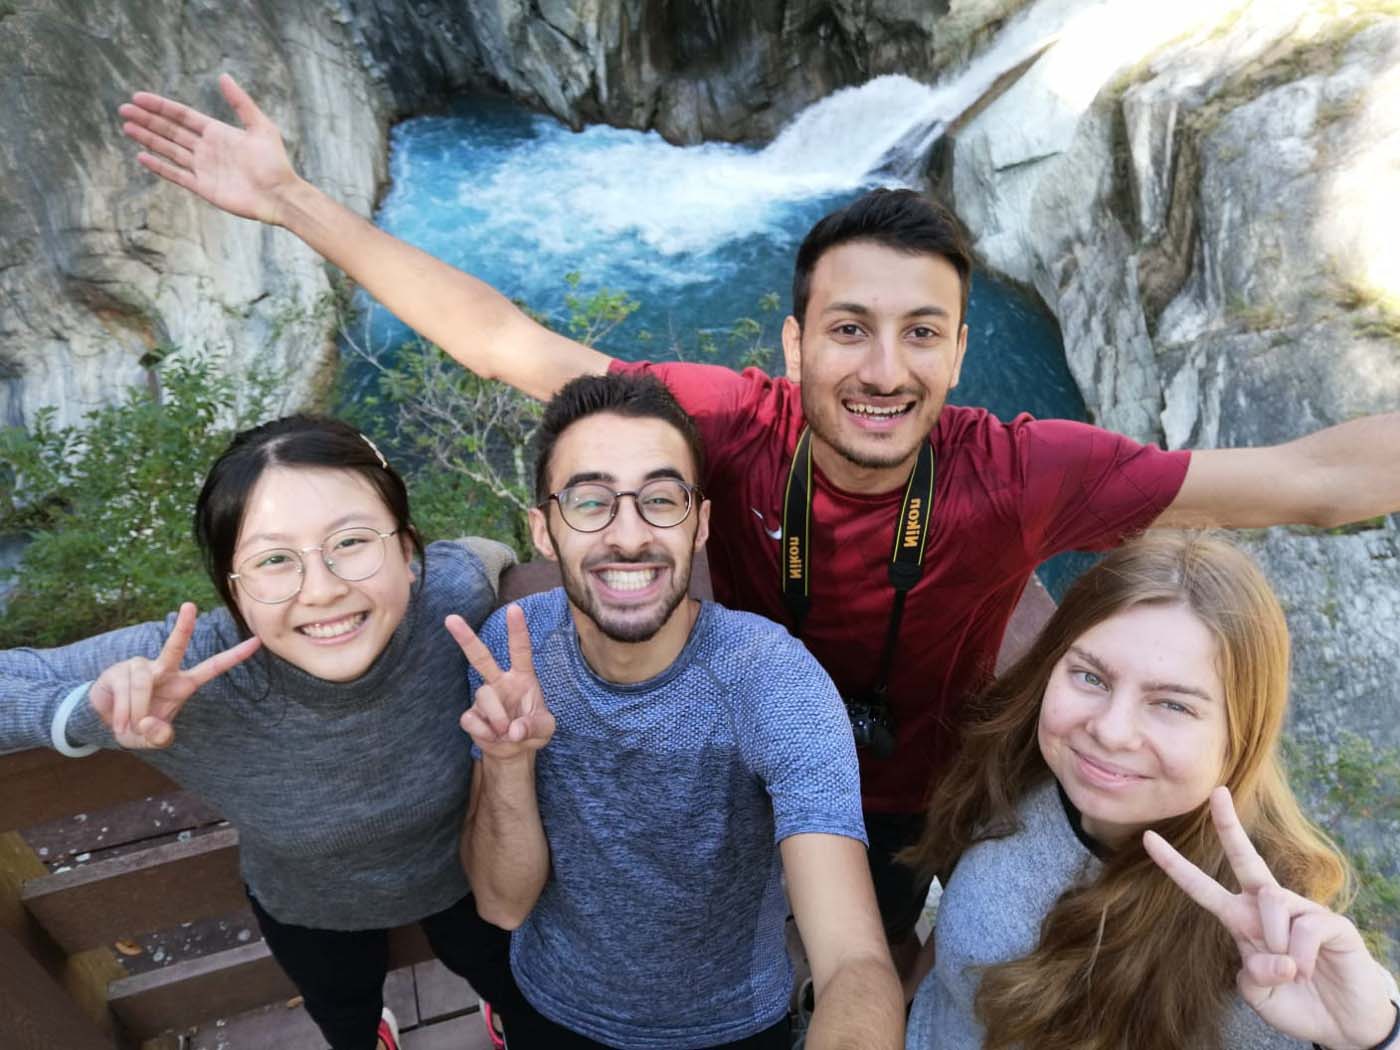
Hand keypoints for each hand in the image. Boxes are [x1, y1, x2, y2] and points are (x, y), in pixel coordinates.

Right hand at [87, 603, 261, 748]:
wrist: (106, 723)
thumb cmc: (137, 726)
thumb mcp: (151, 739)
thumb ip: (158, 737)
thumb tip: (150, 724)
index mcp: (182, 684)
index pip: (212, 667)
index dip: (234, 656)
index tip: (257, 641)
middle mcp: (164, 669)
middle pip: (175, 646)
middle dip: (183, 626)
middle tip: (190, 606)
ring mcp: (140, 667)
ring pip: (142, 684)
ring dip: (135, 711)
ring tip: (130, 726)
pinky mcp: (117, 671)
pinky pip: (124, 689)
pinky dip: (123, 711)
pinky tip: (119, 721)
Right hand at [118, 74, 299, 224]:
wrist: (280, 196)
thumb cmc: (275, 162)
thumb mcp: (261, 127)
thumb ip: (241, 103)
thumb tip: (223, 76)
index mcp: (218, 132)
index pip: (182, 116)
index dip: (161, 107)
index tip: (138, 97)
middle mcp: (207, 149)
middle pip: (171, 131)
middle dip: (148, 120)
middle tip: (124, 110)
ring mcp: (204, 168)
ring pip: (169, 150)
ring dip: (148, 139)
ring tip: (127, 128)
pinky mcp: (204, 187)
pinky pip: (176, 175)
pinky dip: (160, 167)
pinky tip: (142, 157)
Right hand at [447, 605, 554, 760]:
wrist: (514, 752)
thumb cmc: (532, 730)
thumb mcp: (545, 729)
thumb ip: (534, 726)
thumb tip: (513, 731)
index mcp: (522, 677)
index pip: (520, 650)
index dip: (517, 630)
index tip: (514, 609)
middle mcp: (500, 682)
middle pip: (481, 657)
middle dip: (466, 638)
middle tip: (450, 618)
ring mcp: (484, 698)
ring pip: (483, 696)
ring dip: (497, 717)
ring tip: (506, 732)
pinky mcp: (471, 716)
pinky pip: (471, 719)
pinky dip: (484, 732)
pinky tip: (493, 737)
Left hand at [1144, 786, 1395, 1049]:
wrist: (1342, 1021)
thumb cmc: (1297, 1003)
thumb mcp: (1260, 993)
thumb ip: (1254, 973)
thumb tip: (1279, 955)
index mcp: (1241, 919)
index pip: (1202, 887)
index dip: (1175, 865)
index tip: (1148, 838)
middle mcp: (1268, 907)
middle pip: (1244, 857)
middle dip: (1229, 825)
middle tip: (1217, 792)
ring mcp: (1302, 910)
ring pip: (1272, 901)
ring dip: (1277, 943)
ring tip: (1294, 971)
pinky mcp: (1332, 922)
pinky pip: (1305, 927)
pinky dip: (1301, 957)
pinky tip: (1310, 970)